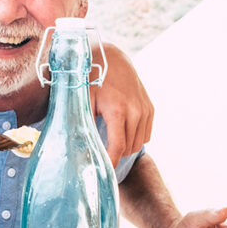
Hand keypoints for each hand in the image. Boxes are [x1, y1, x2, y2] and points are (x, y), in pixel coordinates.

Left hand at [89, 43, 152, 164]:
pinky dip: (135, 137)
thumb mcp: (81, 99)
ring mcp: (145, 109)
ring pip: (138, 143)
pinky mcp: (150, 108)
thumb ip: (81, 122)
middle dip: (115, 154)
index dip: (111, 162)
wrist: (111, 57)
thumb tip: (76, 145)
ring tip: (109, 140)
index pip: (118, 147)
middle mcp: (135, 110)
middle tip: (100, 152)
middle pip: (128, 148)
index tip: (103, 170)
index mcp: (117, 110)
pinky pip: (146, 134)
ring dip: (125, 146)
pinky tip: (121, 130)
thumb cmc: (90, 78)